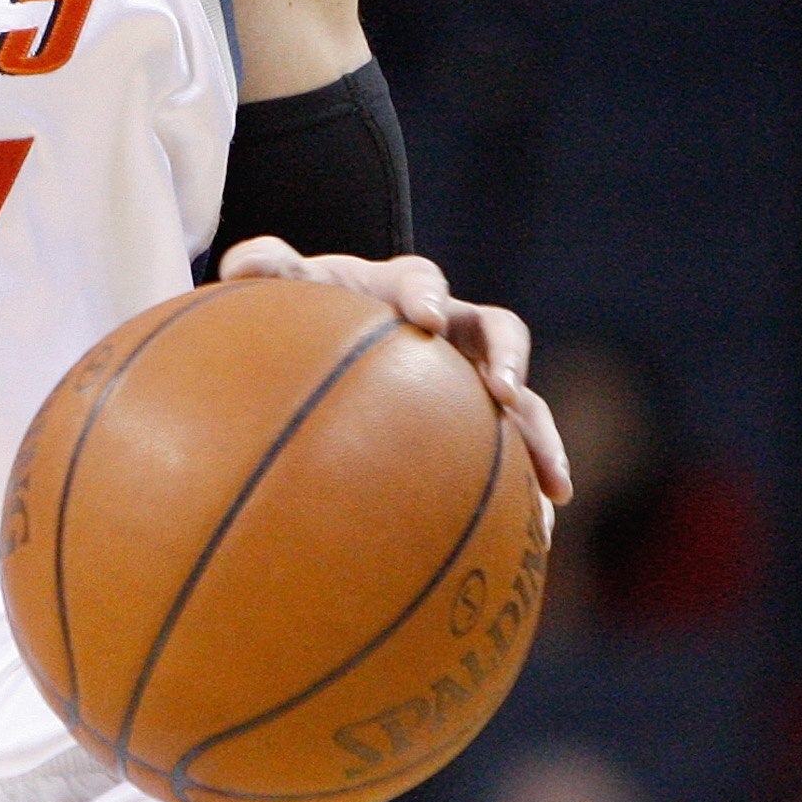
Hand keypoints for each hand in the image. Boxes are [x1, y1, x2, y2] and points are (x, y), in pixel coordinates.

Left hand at [213, 237, 571, 529]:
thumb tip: (247, 262)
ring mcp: (471, 376)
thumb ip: (264, 268)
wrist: (327, 345)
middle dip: (508, 359)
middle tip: (503, 391)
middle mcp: (452, 328)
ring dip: (541, 436)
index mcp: (403, 288)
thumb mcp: (285, 292)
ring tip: (555, 485)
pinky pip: (512, 454)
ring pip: (522, 401)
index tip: (422, 319)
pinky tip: (538, 539)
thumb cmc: (307, 312)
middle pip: (499, 332)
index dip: (426, 295)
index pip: (422, 280)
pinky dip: (527, 490)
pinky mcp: (481, 423)